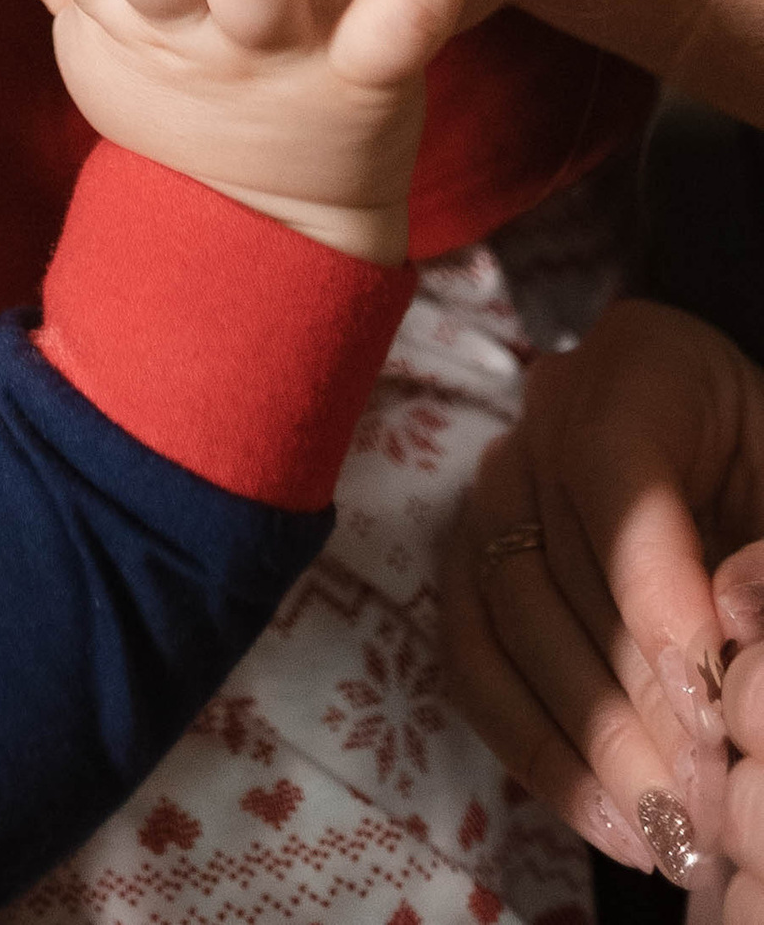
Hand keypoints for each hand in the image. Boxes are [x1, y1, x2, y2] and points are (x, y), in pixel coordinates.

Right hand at [438, 298, 763, 891]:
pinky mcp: (470, 560)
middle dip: (638, 700)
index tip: (711, 701)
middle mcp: (543, 416)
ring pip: (514, 622)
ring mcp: (495, 489)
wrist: (727, 460)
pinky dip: (538, 751)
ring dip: (593, 743)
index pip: (617, 469)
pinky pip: (475, 659)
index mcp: (638, 364)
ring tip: (669, 836)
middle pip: (564, 563)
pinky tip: (610, 822)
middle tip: (705, 805)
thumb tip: (729, 629)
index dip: (655, 586)